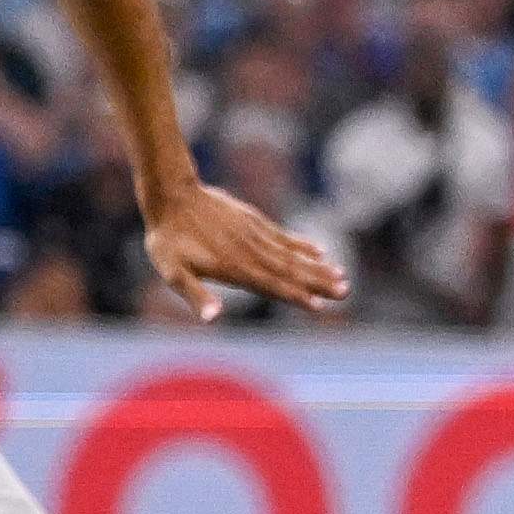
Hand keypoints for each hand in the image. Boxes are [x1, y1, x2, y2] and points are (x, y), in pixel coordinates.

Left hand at [144, 179, 348, 321]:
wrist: (171, 194)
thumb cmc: (167, 240)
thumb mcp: (173, 272)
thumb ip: (196, 295)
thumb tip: (214, 318)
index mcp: (236, 269)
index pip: (272, 286)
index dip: (296, 296)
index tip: (319, 306)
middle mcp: (251, 252)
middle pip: (291, 271)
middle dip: (318, 283)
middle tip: (345, 292)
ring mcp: (255, 234)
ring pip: (292, 255)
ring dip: (317, 267)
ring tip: (341, 275)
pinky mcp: (253, 221)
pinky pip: (283, 236)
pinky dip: (303, 245)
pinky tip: (319, 251)